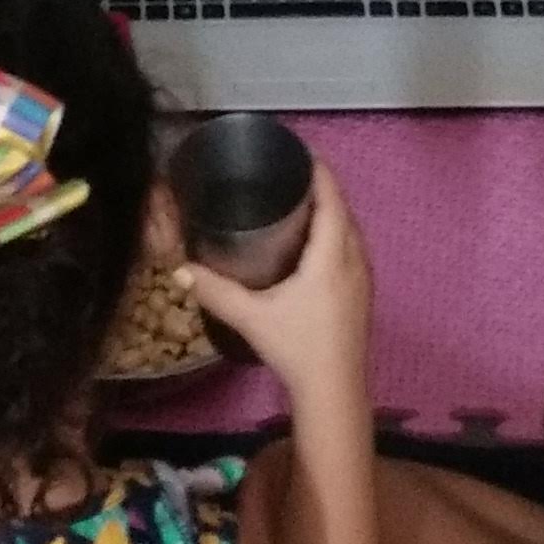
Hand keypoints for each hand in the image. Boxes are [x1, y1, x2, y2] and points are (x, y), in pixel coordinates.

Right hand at [187, 165, 372, 416]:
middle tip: (286, 175)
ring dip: (330, 212)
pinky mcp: (362, 295)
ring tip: (296, 203)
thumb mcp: (252, 317)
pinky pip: (352, 249)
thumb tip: (180, 269)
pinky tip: (312, 245)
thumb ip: (216, 291)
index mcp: (332, 254)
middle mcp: (355, 258)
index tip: (296, 152)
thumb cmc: (297, 348)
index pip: (331, 197)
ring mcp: (363, 278)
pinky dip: (335, 235)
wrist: (334, 392)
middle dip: (319, 188)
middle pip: (342, 210)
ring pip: (350, 231)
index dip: (318, 170)